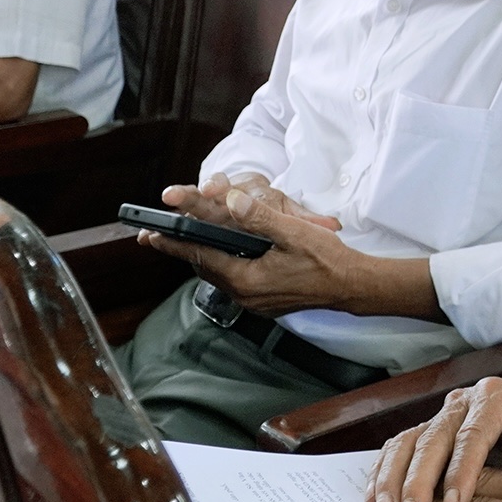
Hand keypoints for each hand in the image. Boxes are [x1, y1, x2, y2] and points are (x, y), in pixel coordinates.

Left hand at [137, 183, 361, 316]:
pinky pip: (234, 280)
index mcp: (246, 279)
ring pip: (219, 275)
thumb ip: (260, 217)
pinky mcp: (264, 299)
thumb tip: (231, 201)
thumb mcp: (293, 233)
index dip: (175, 244)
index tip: (150, 235)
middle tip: (158, 236)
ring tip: (185, 242)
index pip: (202, 258)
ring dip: (203, 257)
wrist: (351, 285)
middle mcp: (245, 294)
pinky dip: (223, 264)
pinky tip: (224, 254)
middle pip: (205, 268)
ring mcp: (255, 300)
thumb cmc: (326, 260)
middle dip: (183, 250)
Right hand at [370, 379, 501, 501]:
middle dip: (417, 481)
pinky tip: (374, 494)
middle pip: (432, 439)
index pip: (472, 435)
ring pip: (408, 441)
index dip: (461, 470)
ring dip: (392, 478)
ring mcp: (441, 413)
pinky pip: (398, 444)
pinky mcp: (427, 426)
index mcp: (493, 398)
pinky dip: (383, 469)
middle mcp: (461, 401)